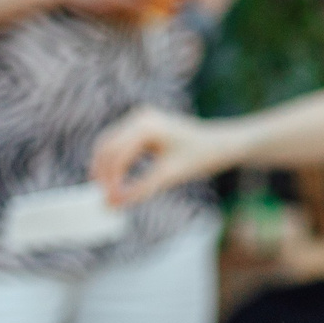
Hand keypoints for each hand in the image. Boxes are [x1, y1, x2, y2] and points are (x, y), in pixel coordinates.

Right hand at [90, 105, 231, 206]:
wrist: (221, 143)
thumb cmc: (200, 157)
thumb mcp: (170, 176)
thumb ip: (140, 189)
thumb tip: (113, 204)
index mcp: (145, 126)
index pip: (116, 155)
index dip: (110, 181)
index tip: (109, 203)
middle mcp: (138, 118)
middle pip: (106, 148)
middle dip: (103, 174)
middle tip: (104, 200)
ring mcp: (139, 120)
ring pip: (109, 146)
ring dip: (106, 169)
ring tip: (108, 194)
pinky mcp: (142, 127)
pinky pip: (119, 145)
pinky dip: (115, 163)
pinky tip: (116, 182)